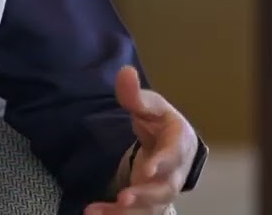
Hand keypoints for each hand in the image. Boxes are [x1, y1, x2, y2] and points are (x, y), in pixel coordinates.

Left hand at [85, 66, 197, 214]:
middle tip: (124, 198)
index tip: (148, 169)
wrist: (170, 147)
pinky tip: (93, 213)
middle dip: (145, 195)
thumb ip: (136, 95)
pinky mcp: (148, 204)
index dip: (163, 163)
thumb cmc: (160, 124)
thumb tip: (125, 72)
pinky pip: (136, 214)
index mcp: (178, 144)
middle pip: (164, 188)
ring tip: (100, 212)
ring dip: (127, 212)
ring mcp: (161, 191)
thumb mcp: (150, 106)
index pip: (173, 155)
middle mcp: (174, 172)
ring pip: (150, 207)